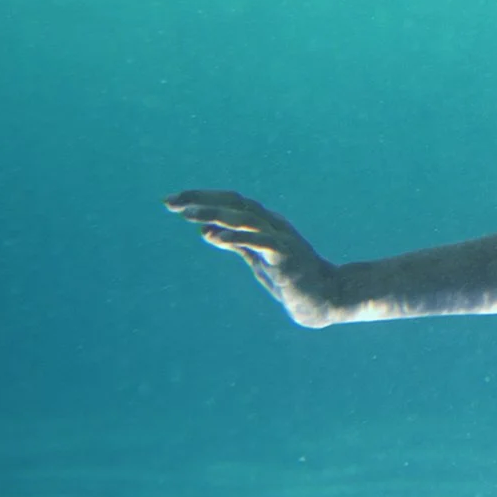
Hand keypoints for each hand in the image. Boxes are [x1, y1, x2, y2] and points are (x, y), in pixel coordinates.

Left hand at [165, 190, 342, 327]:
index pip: (231, 202)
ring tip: (187, 213)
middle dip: (201, 199)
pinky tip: (212, 235)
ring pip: (243, 218)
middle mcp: (272, 224)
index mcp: (265, 223)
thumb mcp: (257, 259)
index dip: (204, 198)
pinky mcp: (285, 255)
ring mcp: (280, 238)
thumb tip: (205, 230)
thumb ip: (235, 244)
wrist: (326, 299)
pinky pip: (257, 241)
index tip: (174, 201)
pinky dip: (234, 236)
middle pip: (234, 203)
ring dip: (214, 213)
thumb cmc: (292, 279)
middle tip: (169, 201)